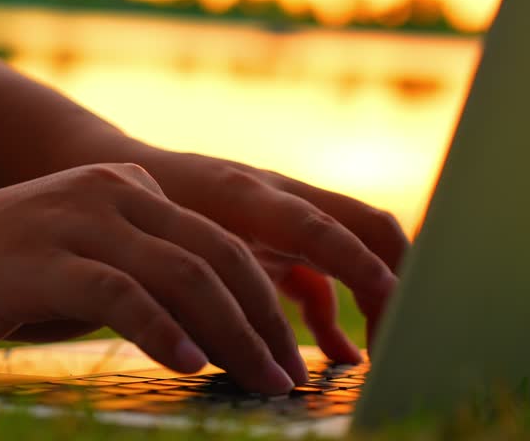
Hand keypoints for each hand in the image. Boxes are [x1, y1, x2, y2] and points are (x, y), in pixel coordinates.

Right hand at [0, 164, 305, 393]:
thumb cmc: (4, 271)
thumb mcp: (87, 259)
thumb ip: (144, 277)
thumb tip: (213, 332)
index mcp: (130, 187)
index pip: (219, 243)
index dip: (262, 301)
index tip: (284, 352)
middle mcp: (112, 192)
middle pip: (215, 257)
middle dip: (262, 322)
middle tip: (286, 375)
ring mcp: (77, 221)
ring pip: (182, 274)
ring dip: (231, 334)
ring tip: (259, 380)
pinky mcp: (42, 259)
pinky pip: (121, 294)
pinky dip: (163, 331)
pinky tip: (190, 365)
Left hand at [131, 150, 409, 361]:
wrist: (121, 171)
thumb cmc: (137, 211)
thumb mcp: (167, 252)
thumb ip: (206, 295)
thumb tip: (251, 358)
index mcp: (251, 196)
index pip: (327, 228)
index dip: (365, 271)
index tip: (395, 317)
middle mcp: (282, 199)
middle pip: (369, 227)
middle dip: (401, 278)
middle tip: (408, 337)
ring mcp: (285, 216)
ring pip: (356, 247)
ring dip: (378, 295)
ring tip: (384, 352)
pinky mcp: (278, 240)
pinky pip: (323, 274)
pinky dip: (336, 313)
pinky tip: (340, 354)